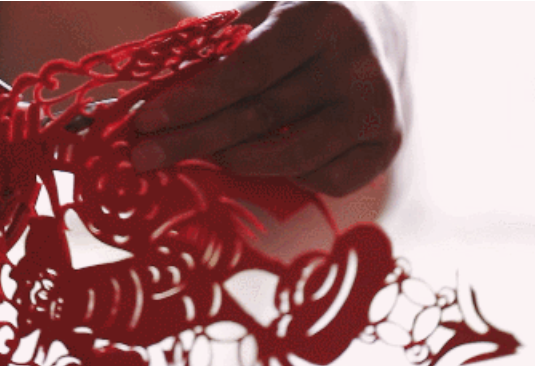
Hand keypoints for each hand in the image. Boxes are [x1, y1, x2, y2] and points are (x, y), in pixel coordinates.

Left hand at [130, 2, 404, 196]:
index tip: (146, 122)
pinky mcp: (389, 144)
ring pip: (290, 158)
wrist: (386, 22)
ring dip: (234, 161)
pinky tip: (269, 156)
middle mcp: (357, 65)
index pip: (246, 72)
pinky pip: (326, 180)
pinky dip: (289, 175)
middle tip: (146, 156)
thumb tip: (153, 100)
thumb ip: (219, 53)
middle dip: (194, 140)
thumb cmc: (307, 19)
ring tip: (202, 154)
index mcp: (322, 20)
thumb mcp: (266, 12)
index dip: (192, 102)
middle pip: (261, 118)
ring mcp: (378, 109)